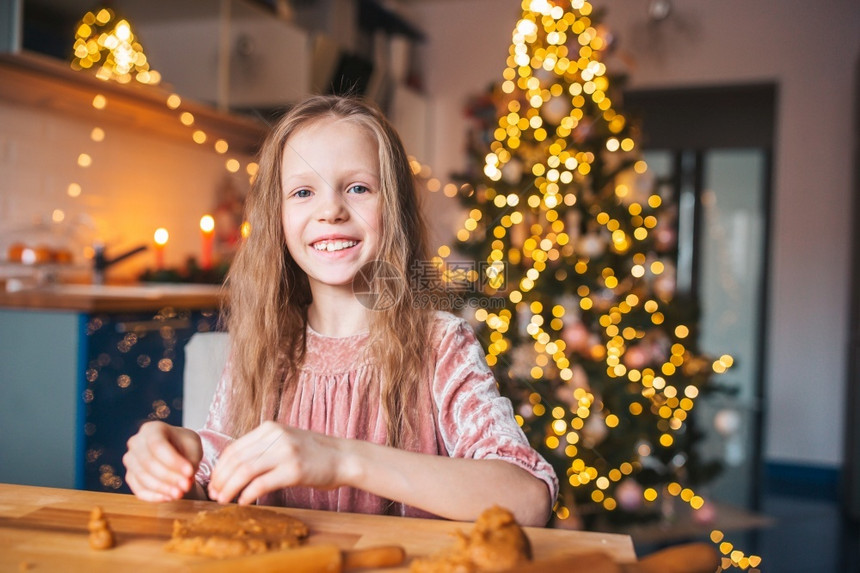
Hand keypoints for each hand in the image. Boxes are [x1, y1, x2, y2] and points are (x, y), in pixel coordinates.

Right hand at [123, 421, 201, 501]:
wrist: (176, 453)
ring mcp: (130, 460)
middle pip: (148, 462)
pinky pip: (138, 490)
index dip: (173, 461)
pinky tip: (169, 497)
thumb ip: (191, 460)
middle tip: (187, 486)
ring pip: (142, 477)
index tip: (190, 472)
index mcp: (152, 429)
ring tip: (180, 493)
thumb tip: (186, 480)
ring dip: (163, 488)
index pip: (157, 445)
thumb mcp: (194, 446)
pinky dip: (154, 496)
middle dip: (169, 477)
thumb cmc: (184, 446)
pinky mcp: (130, 477)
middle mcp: (136, 442)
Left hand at [208, 421, 347, 504]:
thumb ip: (262, 448)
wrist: (344, 457)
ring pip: (245, 471)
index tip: (214, 483)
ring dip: (230, 488)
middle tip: (214, 495)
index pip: (234, 448)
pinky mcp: (294, 470)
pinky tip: (243, 502)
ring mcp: (286, 452)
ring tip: (224, 500)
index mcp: (270, 428)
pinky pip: (262, 483)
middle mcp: (276, 437)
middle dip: (220, 480)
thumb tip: (233, 468)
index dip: (219, 468)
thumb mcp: (285, 441)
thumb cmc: (313, 454)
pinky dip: (248, 494)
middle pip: (236, 460)